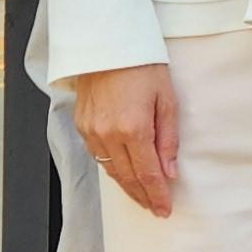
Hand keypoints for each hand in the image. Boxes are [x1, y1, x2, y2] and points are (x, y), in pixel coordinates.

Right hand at [74, 61, 179, 217]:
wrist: (106, 42)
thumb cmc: (142, 65)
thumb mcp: (166, 99)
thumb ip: (168, 139)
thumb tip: (169, 172)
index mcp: (133, 129)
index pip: (148, 174)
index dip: (157, 195)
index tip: (165, 209)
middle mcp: (108, 135)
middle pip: (127, 177)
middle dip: (143, 196)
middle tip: (155, 209)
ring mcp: (91, 131)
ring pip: (110, 170)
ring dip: (127, 186)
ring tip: (142, 197)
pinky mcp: (81, 124)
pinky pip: (98, 156)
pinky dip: (112, 168)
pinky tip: (123, 173)